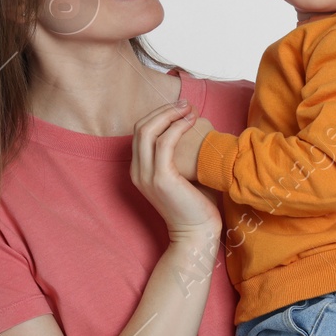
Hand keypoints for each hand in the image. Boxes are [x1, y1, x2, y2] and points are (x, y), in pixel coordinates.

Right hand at [131, 100, 219, 235]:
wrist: (198, 232)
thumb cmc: (197, 203)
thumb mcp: (183, 173)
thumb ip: (182, 153)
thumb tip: (195, 128)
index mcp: (140, 170)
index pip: (141, 132)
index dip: (158, 115)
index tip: (180, 108)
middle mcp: (138, 172)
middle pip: (141, 128)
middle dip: (163, 110)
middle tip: (185, 103)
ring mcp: (147, 175)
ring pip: (148, 131)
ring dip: (170, 115)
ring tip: (189, 108)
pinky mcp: (161, 178)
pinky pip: (164, 143)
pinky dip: (177, 127)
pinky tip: (191, 122)